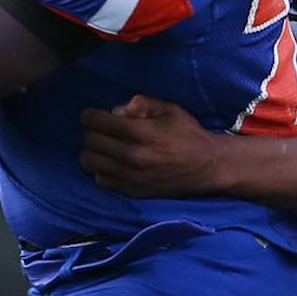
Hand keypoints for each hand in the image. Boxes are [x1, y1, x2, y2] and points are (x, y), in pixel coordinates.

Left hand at [79, 96, 229, 195]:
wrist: (208, 167)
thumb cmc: (188, 134)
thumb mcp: (170, 110)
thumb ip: (141, 104)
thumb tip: (116, 110)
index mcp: (140, 132)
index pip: (96, 122)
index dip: (90, 115)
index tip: (93, 115)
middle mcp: (132, 156)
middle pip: (89, 140)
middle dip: (91, 131)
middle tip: (101, 129)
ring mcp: (130, 176)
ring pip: (89, 161)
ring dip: (92, 151)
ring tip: (104, 147)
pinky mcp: (132, 191)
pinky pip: (101, 180)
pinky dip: (101, 170)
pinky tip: (112, 163)